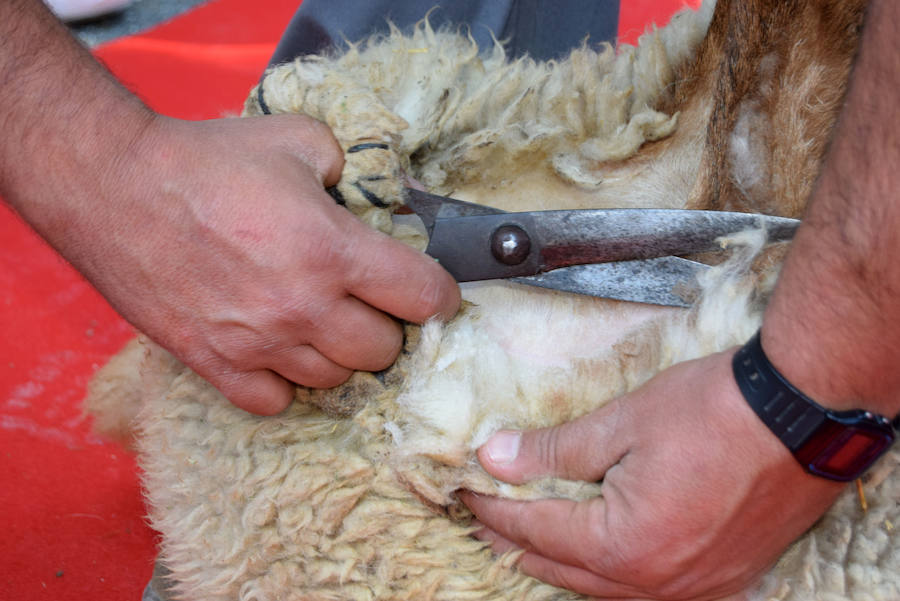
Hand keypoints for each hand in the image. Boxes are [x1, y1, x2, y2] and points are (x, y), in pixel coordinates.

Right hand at [52, 114, 459, 413]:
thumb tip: (379, 195)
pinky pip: (275, 401)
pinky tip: (280, 352)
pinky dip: (287, 383)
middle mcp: (303, 307)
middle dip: (389, 327)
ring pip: (334, 380)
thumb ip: (352, 170)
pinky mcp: (215, 364)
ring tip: (325, 325)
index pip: (423, 297)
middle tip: (371, 305)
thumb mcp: (298, 140)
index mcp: (333, 251)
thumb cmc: (207, 161)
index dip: (440, 296)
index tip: (434, 294)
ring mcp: (258, 343)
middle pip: (384, 351)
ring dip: (340, 355)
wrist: (115, 187)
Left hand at [460, 350, 845, 599]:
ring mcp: (694, 589)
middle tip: (481, 517)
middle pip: (563, 569)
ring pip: (601, 589)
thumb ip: (553, 450)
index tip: (466, 487)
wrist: (806, 416)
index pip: (537, 530)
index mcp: (626, 545)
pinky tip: (593, 557)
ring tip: (524, 540)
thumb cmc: (716, 412)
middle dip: (516, 540)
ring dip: (558, 563)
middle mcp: (658, 584)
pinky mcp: (721, 580)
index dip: (494, 506)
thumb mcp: (623, 422)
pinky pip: (644, 592)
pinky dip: (605, 574)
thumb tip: (495, 458)